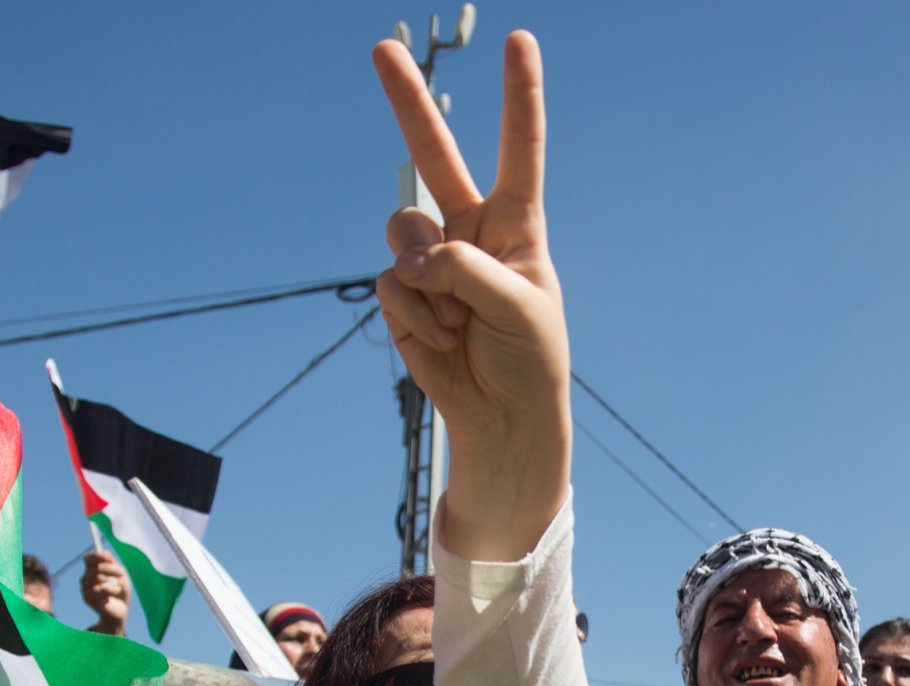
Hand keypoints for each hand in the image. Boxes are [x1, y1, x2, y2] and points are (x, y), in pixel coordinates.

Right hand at [79, 549, 127, 632]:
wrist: (120, 610)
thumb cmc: (121, 591)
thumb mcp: (121, 575)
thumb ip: (113, 564)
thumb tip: (105, 553)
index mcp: (93, 570)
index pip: (88, 558)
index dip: (96, 556)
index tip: (108, 557)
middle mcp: (86, 578)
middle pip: (94, 566)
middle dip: (111, 569)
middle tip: (122, 574)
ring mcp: (85, 588)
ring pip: (97, 577)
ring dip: (113, 581)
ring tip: (119, 589)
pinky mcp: (87, 598)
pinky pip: (99, 589)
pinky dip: (111, 590)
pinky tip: (114, 594)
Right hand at [373, 31, 570, 561]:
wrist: (502, 420)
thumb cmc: (529, 360)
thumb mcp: (520, 310)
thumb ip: (469, 272)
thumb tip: (413, 259)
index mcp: (517, 224)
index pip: (520, 150)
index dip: (519, 96)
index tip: (521, 42)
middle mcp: (470, 231)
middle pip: (433, 156)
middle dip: (406, 102)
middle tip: (379, 48)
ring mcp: (432, 260)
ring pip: (403, 232)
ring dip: (423, 277)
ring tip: (456, 320)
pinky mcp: (403, 294)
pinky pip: (389, 282)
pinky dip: (412, 313)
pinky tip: (440, 338)